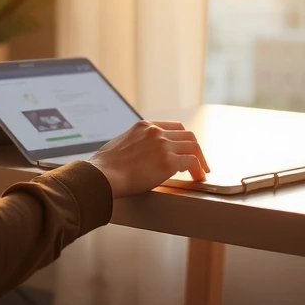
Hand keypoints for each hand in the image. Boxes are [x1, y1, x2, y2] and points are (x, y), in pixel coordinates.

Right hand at [86, 120, 210, 197]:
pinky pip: (192, 162)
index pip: (173, 127)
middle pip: (187, 134)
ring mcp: (163, 145)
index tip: (185, 149)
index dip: (182, 139)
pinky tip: (198, 178)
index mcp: (144, 126)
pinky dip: (198, 170)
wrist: (102, 176)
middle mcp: (155, 132)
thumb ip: (135, 145)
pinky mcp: (168, 162)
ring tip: (202, 171)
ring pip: (193, 146)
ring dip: (200, 159)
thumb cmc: (105, 167)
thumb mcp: (120, 144)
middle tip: (198, 161)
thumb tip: (138, 157)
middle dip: (195, 148)